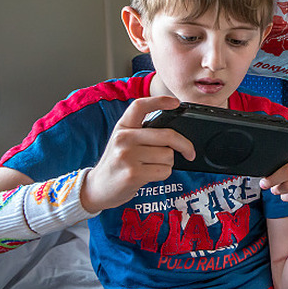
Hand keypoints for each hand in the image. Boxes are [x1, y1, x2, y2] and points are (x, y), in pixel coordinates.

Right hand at [82, 96, 194, 212]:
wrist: (97, 187)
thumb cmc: (117, 163)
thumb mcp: (122, 141)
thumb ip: (142, 133)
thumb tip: (175, 134)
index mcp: (122, 127)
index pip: (140, 106)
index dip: (160, 101)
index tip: (176, 103)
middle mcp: (123, 138)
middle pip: (167, 135)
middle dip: (184, 145)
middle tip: (190, 152)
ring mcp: (127, 156)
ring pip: (168, 155)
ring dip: (167, 163)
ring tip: (151, 166)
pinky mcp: (133, 174)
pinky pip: (164, 171)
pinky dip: (163, 174)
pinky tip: (149, 175)